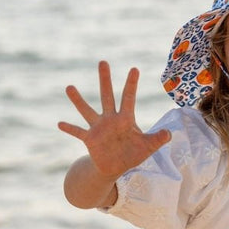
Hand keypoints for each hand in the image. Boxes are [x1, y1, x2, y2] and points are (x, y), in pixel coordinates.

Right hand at [59, 62, 170, 179]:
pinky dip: (70, 128)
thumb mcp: (148, 147)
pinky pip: (78, 132)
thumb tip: (169, 134)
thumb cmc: (132, 154)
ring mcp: (98, 128)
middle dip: (105, 80)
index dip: (131, 84)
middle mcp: (110, 119)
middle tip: (103, 62)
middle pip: (107, 96)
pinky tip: (59, 123)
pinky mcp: (90, 139)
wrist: (116, 167)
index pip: (129, 98)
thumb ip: (157, 139)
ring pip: (87, 110)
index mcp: (126, 119)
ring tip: (69, 87)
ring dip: (78, 100)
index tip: (134, 68)